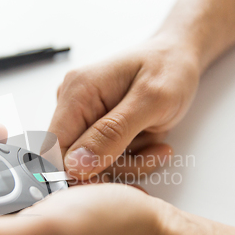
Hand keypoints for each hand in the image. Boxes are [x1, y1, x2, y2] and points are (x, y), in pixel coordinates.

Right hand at [49, 35, 199, 179]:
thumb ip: (112, 134)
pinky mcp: (93, 126)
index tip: (116, 177)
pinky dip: (130, 157)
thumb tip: (75, 165)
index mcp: (78, 92)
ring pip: (92, 164)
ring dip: (129, 162)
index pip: (56, 149)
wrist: (178, 57)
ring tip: (156, 140)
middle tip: (153, 153)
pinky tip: (149, 140)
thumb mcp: (151, 100)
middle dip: (116, 165)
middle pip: (74, 161)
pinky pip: (104, 158)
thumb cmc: (169, 68)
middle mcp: (72, 103)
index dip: (81, 172)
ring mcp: (82, 115)